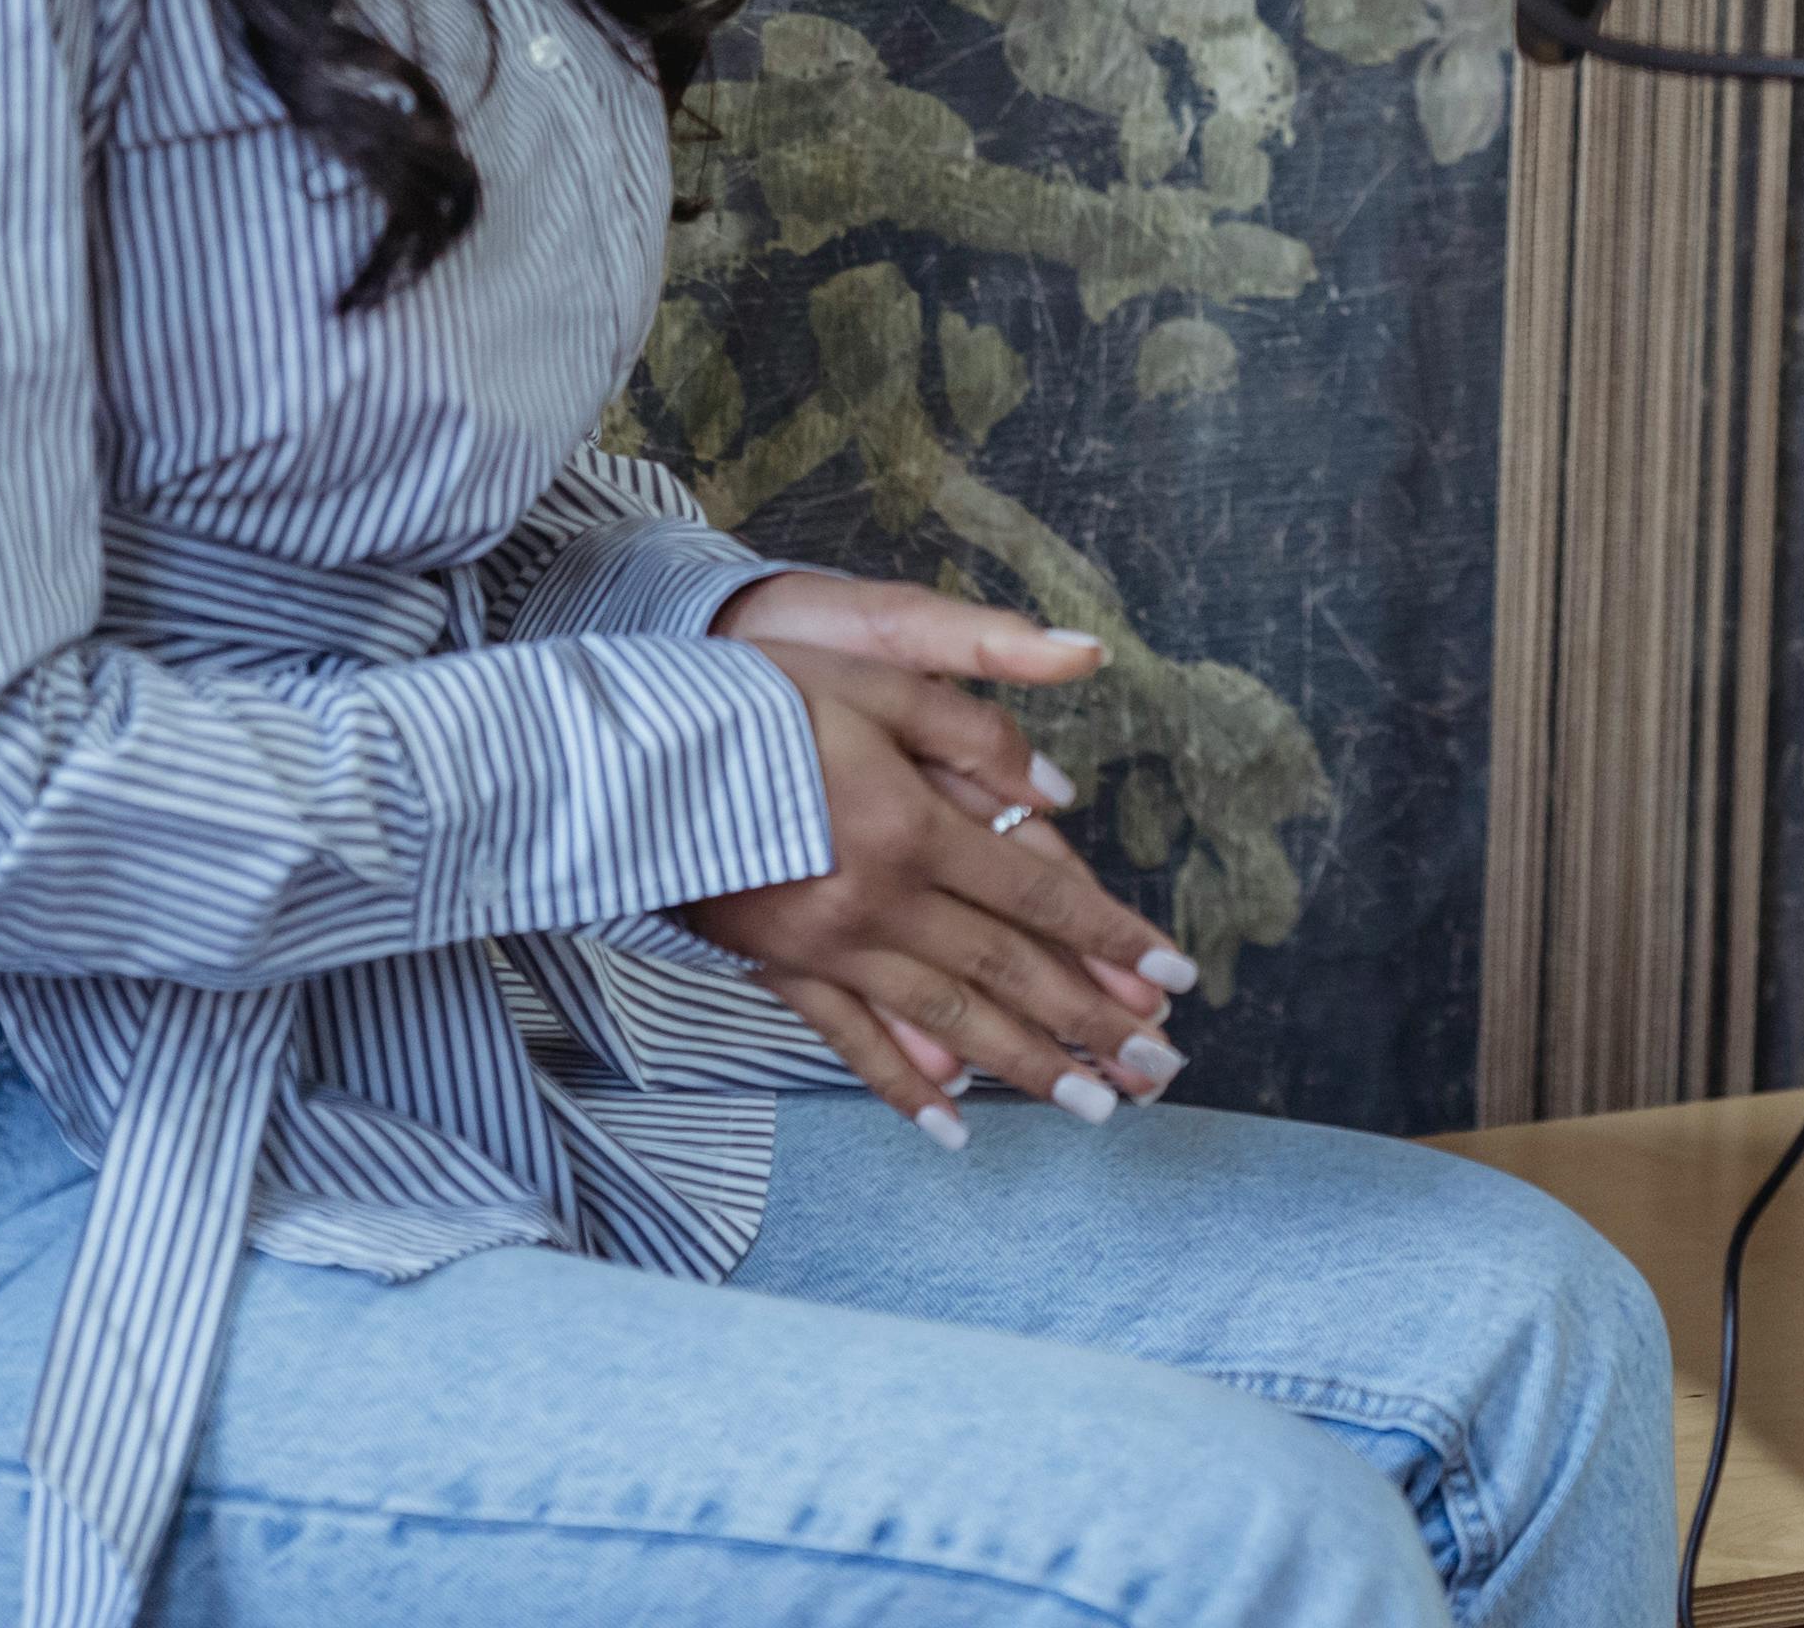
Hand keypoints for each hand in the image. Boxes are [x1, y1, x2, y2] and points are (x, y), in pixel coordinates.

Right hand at [679, 577, 1199, 1134]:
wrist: (627, 752)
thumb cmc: (758, 697)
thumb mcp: (879, 679)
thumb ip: (976, 735)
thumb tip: (1055, 796)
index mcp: (917, 826)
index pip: (1041, 893)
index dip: (1112, 938)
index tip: (1176, 979)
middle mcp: (884, 901)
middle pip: (1010, 971)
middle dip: (1094, 1023)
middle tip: (1161, 1072)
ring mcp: (830, 946)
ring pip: (950, 1020)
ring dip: (1027, 1068)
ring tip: (1096, 1108)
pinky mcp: (780, 969)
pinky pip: (853, 1041)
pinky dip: (906, 1086)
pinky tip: (953, 1125)